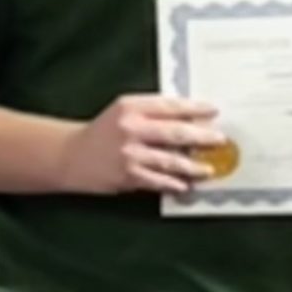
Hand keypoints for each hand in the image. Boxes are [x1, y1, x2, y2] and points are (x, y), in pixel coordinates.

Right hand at [58, 95, 224, 196]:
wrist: (71, 155)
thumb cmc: (103, 132)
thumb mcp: (123, 112)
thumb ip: (151, 113)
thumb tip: (189, 120)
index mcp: (131, 106)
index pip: (170, 106)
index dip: (195, 108)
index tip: (213, 111)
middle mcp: (130, 128)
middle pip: (175, 132)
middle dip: (202, 137)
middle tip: (221, 140)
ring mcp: (129, 153)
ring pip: (170, 160)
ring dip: (192, 166)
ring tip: (209, 170)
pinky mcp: (127, 175)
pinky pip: (157, 181)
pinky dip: (173, 184)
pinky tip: (185, 186)